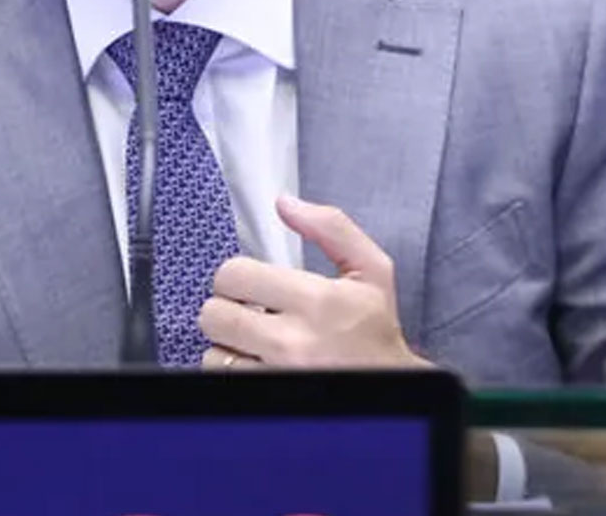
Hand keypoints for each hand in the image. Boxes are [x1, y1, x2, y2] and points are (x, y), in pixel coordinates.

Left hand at [198, 195, 430, 369]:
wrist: (392, 389)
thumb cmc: (376, 329)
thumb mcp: (371, 270)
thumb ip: (331, 227)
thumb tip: (284, 203)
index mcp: (317, 300)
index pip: (234, 275)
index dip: (237, 276)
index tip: (252, 286)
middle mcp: (294, 342)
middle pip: (213, 314)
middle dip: (226, 310)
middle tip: (248, 313)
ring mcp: (278, 378)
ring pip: (213, 353)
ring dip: (228, 346)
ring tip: (255, 343)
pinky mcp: (268, 402)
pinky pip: (222, 384)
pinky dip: (232, 373)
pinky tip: (256, 365)